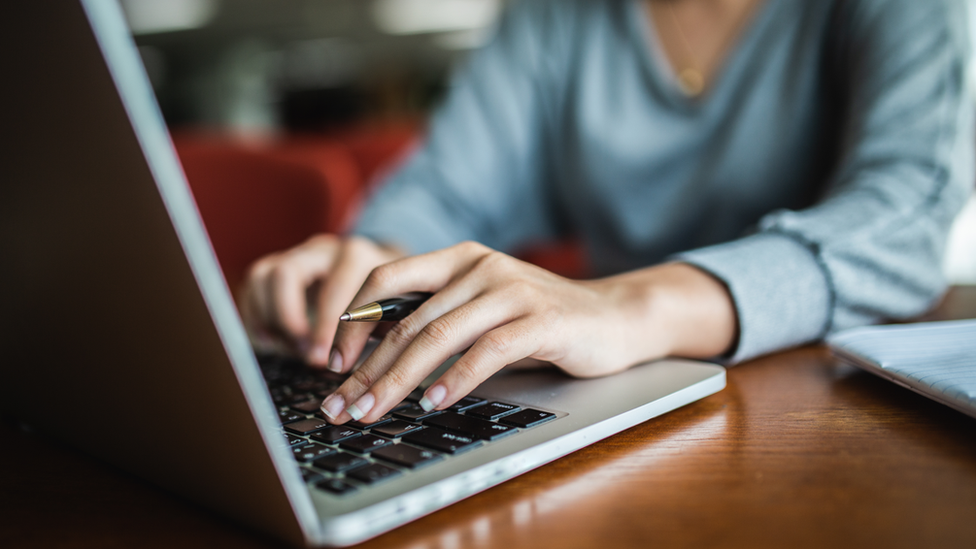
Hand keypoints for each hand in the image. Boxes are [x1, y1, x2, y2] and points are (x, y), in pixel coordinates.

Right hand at [240, 234, 404, 366]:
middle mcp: (323, 250)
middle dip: (289, 320)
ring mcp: (298, 255)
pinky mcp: (280, 265)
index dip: (326, 327)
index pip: (334, 286)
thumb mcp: (393, 310)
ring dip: (270, 318)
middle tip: (304, 352)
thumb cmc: (388, 299)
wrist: (383, 273)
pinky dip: (257, 315)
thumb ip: (378, 330)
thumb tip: (360, 368)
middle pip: (285, 274)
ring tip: (290, 347)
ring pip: (263, 277)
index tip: (325, 359)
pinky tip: (273, 339)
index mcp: (356, 256)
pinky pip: (254, 285)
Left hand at [319, 241, 736, 423]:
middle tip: (341, 406)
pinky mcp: (539, 318)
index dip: (352, 320)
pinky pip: (486, 351)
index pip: (386, 277)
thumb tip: (374, 358)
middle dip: (368, 369)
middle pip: (407, 320)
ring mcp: (510, 289)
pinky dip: (454, 380)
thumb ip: (437, 317)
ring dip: (399, 381)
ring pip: (438, 336)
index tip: (332, 364)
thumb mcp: (481, 308)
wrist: (614, 317)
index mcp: (457, 258)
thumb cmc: (540, 319)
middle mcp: (479, 266)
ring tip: (374, 412)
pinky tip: (432, 403)